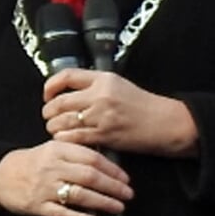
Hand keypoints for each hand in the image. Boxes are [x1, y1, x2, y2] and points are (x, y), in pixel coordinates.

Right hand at [0, 141, 132, 215]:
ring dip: (102, 202)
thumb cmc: (34, 162)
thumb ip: (78, 154)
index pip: (92, 158)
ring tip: (118, 207)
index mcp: (58, 151)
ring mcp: (44, 188)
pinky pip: (61, 213)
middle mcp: (52, 168)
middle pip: (89, 177)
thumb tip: (110, 164)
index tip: (126, 178)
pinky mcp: (37, 206)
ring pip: (79, 195)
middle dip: (113, 187)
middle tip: (128, 194)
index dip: (112, 170)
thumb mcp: (54, 149)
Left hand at [44, 69, 199, 157]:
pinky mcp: (104, 134)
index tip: (48, 94)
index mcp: (103, 79)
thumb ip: (94, 85)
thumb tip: (68, 91)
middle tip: (50, 116)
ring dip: (54, 127)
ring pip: (61, 121)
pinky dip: (64, 138)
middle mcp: (100, 95)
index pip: (66, 76)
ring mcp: (101, 116)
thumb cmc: (145, 107)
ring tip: (57, 129)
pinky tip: (67, 139)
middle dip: (49, 112)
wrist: (166, 123)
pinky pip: (72, 137)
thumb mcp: (120, 85)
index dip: (50, 86)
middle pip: (59, 102)